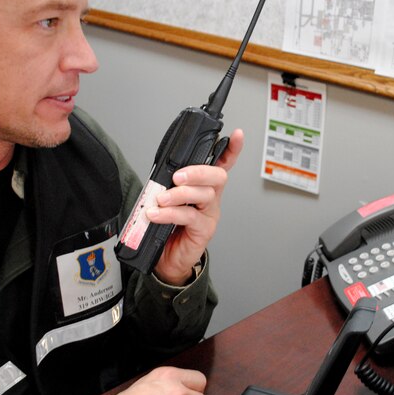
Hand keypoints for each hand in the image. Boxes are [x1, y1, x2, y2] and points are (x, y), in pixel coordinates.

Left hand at [148, 129, 243, 284]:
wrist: (166, 259)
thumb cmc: (167, 226)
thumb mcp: (166, 200)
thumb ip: (167, 186)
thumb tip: (158, 177)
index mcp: (204, 187)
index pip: (222, 163)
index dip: (231, 149)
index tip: (236, 135)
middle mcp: (211, 199)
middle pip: (217, 177)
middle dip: (197, 172)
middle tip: (177, 177)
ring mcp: (209, 214)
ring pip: (204, 195)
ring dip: (180, 194)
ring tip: (161, 199)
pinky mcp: (204, 230)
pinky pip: (190, 216)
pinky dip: (170, 213)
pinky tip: (157, 214)